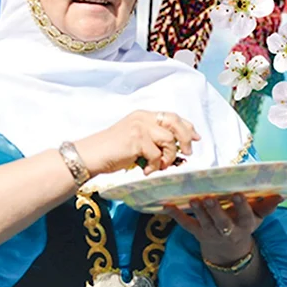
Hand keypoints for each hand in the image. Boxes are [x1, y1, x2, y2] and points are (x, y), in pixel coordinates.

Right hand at [75, 110, 200, 175]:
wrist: (90, 155)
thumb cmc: (111, 151)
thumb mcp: (135, 138)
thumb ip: (153, 137)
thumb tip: (178, 147)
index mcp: (143, 115)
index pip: (172, 116)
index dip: (187, 126)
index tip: (196, 137)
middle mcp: (142, 118)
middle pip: (175, 123)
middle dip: (186, 138)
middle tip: (188, 153)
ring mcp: (140, 127)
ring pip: (169, 141)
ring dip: (167, 157)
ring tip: (158, 166)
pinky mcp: (136, 139)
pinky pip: (157, 155)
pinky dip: (155, 166)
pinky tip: (145, 170)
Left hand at [166, 193, 283, 265]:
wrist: (229, 254)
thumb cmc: (244, 228)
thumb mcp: (258, 220)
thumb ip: (267, 207)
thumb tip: (282, 193)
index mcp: (244, 226)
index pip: (244, 216)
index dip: (241, 206)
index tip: (238, 194)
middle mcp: (227, 231)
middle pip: (221, 223)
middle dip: (215, 211)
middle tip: (209, 199)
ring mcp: (210, 233)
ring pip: (204, 223)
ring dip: (198, 212)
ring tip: (193, 200)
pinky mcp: (197, 233)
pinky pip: (186, 225)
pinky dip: (176, 215)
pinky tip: (167, 205)